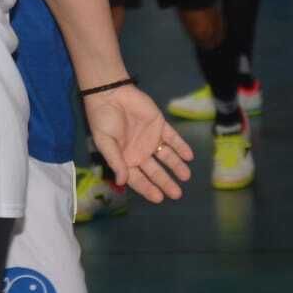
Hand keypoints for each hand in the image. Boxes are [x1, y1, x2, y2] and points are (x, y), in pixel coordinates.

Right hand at [84, 85, 192, 202]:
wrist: (110, 93)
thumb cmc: (103, 119)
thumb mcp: (105, 143)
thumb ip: (115, 162)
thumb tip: (121, 182)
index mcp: (126, 158)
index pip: (138, 178)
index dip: (148, 189)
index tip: (159, 198)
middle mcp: (140, 152)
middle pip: (155, 171)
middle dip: (165, 182)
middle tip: (177, 194)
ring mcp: (151, 139)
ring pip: (167, 157)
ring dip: (177, 166)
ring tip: (186, 176)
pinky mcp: (159, 125)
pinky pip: (173, 138)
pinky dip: (181, 147)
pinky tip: (189, 156)